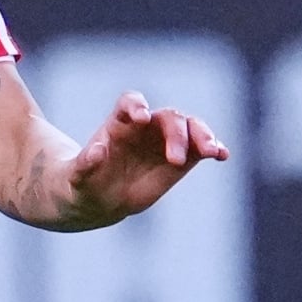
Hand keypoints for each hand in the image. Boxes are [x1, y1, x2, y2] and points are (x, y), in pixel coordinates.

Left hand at [59, 90, 226, 223]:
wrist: (102, 198)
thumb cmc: (84, 182)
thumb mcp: (78, 176)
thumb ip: (85, 163)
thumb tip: (97, 151)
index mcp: (119, 124)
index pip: (131, 103)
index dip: (137, 106)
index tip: (142, 119)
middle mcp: (147, 127)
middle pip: (168, 116)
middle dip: (176, 134)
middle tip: (176, 160)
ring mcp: (167, 140)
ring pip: (190, 127)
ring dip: (203, 136)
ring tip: (212, 152)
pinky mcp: (184, 156)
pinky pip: (203, 147)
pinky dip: (215, 148)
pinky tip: (223, 156)